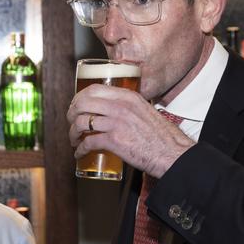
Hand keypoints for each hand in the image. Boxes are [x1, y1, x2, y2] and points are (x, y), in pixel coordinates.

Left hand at [67, 84, 195, 177]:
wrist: (172, 153)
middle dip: (71, 114)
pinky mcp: (114, 141)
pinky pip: (88, 142)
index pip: (93, 89)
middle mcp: (120, 106)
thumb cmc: (161, 136)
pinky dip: (80, 149)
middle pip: (82, 104)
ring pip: (81, 122)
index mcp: (127, 96)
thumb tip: (111, 110)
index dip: (79, 98)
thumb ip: (128, 107)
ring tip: (74, 140)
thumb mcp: (145, 111)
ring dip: (72, 133)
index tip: (76, 107)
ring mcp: (116, 123)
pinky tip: (79, 153)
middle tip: (72, 123)